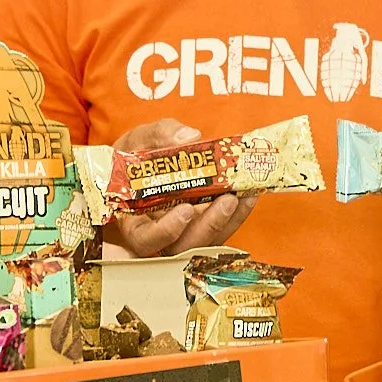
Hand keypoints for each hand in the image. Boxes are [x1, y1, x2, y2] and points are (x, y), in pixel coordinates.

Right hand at [103, 119, 259, 257]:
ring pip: (206, 242)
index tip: (185, 210)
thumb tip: (189, 136)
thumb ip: (159, 136)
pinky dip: (236, 215)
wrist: (141, 164)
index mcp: (133, 220)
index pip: (145, 240)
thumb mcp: (138, 141)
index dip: (166, 231)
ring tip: (244, 195)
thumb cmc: (133, 158)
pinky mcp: (201, 226)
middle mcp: (158, 234)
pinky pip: (219, 230)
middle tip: (227, 200)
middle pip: (183, 246)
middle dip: (208, 226)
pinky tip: (248, 195)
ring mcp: (183, 233)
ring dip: (228, 221)